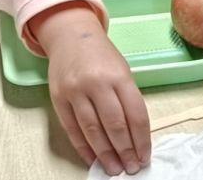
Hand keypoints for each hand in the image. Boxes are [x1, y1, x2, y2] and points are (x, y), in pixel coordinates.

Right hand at [34, 3, 148, 175]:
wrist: (70, 36)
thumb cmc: (101, 56)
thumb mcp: (122, 71)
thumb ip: (127, 99)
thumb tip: (134, 136)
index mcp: (119, 76)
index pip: (136, 114)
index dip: (142, 140)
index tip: (144, 156)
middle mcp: (97, 83)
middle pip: (114, 125)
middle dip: (124, 151)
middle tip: (130, 168)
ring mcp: (75, 91)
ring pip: (92, 130)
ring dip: (104, 154)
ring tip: (113, 169)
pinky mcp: (58, 98)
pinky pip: (72, 129)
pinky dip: (83, 147)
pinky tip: (92, 159)